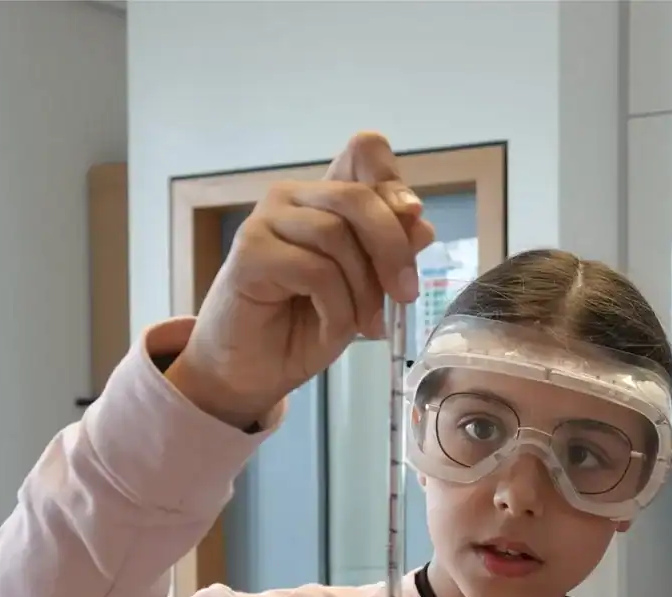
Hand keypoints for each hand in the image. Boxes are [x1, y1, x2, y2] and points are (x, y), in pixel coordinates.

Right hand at [168, 132, 436, 427]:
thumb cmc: (306, 326)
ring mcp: (267, 220)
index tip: (413, 215)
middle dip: (392, 249)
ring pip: (338, 236)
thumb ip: (388, 254)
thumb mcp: (365, 291)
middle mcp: (294, 198)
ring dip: (363, 290)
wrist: (253, 370)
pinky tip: (332, 329)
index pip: (364, 150)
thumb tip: (421, 224)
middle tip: (406, 295)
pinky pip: (315, 271)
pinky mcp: (250, 252)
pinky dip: (337, 308)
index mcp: (326, 199)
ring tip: (365, 325)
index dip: (394, 179)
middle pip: (358, 197)